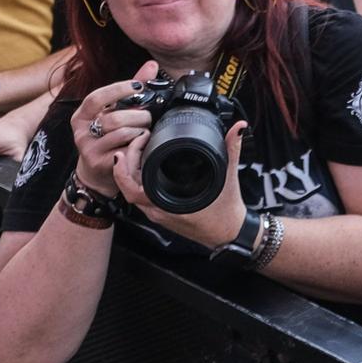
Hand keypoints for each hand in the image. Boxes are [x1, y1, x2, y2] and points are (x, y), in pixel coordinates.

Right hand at [70, 64, 156, 197]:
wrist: (98, 171)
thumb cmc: (109, 136)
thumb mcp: (114, 112)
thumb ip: (131, 90)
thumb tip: (152, 65)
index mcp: (81, 115)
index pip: (96, 98)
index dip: (118, 90)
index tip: (138, 86)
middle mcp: (81, 131)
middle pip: (114, 118)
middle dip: (138, 115)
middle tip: (148, 117)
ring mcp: (88, 149)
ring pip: (121, 133)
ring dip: (140, 130)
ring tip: (145, 130)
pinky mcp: (99, 163)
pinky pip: (125, 150)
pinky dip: (138, 144)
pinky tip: (141, 144)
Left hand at [115, 114, 248, 248]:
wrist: (228, 233)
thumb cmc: (226, 213)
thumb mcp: (229, 177)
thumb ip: (232, 149)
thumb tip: (238, 129)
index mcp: (170, 204)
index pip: (133, 189)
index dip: (123, 170)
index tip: (127, 150)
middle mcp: (159, 211)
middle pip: (128, 188)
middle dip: (126, 163)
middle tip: (136, 142)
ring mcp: (159, 214)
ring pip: (133, 193)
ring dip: (129, 173)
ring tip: (137, 151)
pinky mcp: (162, 214)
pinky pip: (142, 198)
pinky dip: (138, 181)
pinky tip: (144, 168)